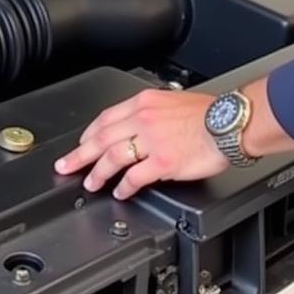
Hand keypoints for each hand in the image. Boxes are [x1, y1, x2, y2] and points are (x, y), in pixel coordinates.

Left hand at [53, 89, 227, 199]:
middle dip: (80, 153)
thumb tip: (138, 127)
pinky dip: (123, 186)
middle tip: (65, 166)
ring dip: (97, 172)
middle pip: (101, 137)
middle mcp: (143, 118)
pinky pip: (134, 176)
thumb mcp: (172, 101)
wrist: (228, 123)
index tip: (81, 143)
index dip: (89, 133)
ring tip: (90, 183)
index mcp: (144, 102)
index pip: (106, 117)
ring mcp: (151, 140)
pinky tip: (120, 192)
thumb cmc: (208, 114)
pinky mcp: (163, 161)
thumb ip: (151, 113)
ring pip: (112, 157)